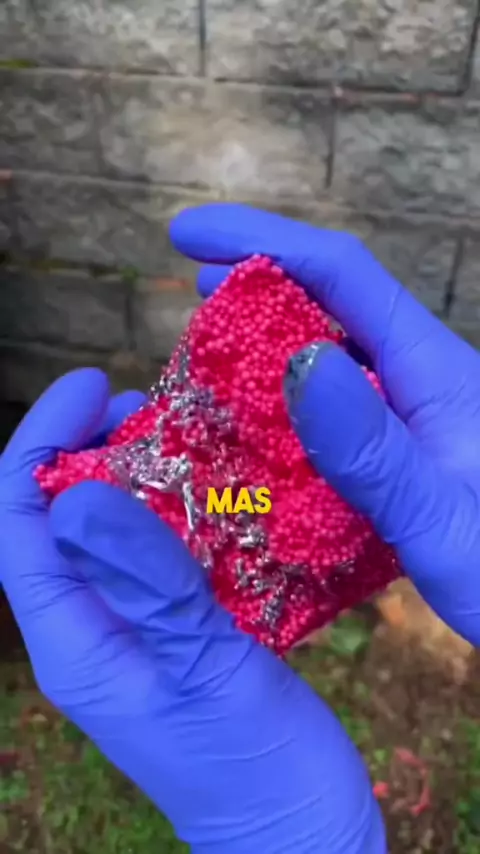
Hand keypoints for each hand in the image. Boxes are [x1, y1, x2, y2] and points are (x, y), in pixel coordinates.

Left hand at [0, 369, 384, 852]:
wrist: (299, 831)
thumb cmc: (252, 766)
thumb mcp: (202, 668)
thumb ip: (144, 582)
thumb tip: (72, 494)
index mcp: (72, 643)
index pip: (12, 527)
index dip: (38, 446)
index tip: (90, 387)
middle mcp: (90, 630)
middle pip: (54, 519)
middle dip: (83, 450)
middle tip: (140, 403)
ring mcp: (132, 630)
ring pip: (109, 530)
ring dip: (132, 474)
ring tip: (177, 430)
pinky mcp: (175, 631)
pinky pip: (157, 552)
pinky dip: (177, 507)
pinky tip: (218, 486)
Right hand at [171, 203, 479, 646]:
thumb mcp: (442, 524)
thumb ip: (373, 451)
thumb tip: (300, 360)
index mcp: (434, 371)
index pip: (344, 274)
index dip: (263, 242)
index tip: (186, 237)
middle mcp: (422, 379)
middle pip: (335, 300)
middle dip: (261, 279)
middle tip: (194, 292)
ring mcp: (414, 415)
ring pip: (333, 351)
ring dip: (269, 338)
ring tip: (212, 350)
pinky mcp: (406, 451)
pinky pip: (337, 406)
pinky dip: (287, 399)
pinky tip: (257, 424)